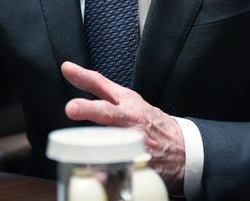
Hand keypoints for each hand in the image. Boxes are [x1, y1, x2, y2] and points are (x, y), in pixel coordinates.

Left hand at [61, 61, 184, 191]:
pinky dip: (108, 176)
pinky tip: (100, 180)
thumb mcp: (129, 99)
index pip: (102, 85)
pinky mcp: (142, 163)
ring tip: (83, 161)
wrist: (182, 148)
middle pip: (107, 112)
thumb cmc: (150, 121)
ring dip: (96, 150)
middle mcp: (130, 120)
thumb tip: (71, 71)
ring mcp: (137, 142)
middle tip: (72, 108)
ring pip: (111, 144)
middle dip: (89, 109)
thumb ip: (100, 86)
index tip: (67, 69)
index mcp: (126, 104)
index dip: (83, 77)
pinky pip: (121, 169)